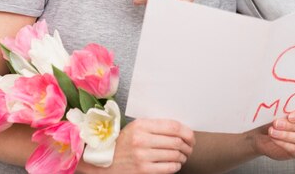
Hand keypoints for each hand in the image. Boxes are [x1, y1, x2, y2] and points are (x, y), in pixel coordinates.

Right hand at [79, 118, 193, 172]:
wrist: (104, 161)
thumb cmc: (123, 143)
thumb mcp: (135, 128)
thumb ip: (155, 126)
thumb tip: (180, 129)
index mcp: (141, 125)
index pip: (173, 126)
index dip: (187, 131)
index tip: (191, 136)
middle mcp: (142, 139)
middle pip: (176, 141)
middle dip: (188, 145)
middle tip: (190, 147)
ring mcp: (142, 156)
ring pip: (175, 154)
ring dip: (183, 156)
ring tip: (183, 156)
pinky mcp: (143, 170)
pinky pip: (169, 167)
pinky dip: (176, 166)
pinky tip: (175, 164)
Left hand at [254, 107, 294, 160]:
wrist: (264, 133)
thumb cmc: (274, 117)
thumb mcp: (280, 110)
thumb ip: (286, 107)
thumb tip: (284, 105)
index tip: (290, 116)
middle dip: (292, 126)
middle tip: (277, 123)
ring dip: (286, 135)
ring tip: (272, 131)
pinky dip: (284, 143)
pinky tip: (274, 138)